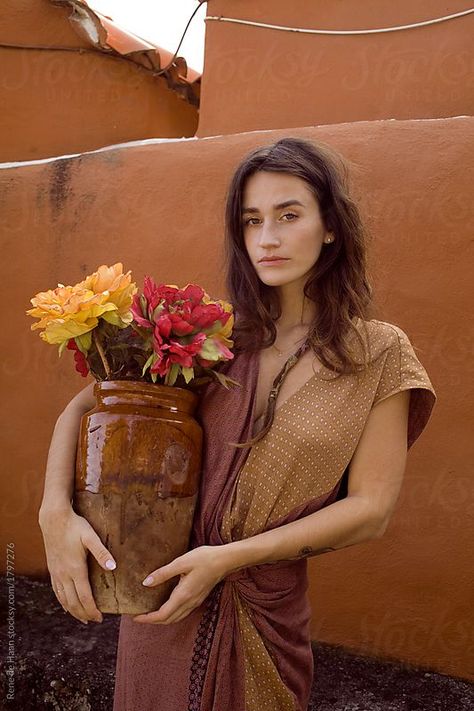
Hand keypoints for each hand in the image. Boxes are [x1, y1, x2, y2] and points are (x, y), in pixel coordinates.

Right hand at [39, 507, 115, 624]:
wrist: (53, 519)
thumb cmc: (75, 526)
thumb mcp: (90, 536)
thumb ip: (102, 552)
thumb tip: (113, 567)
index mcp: (75, 569)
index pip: (84, 596)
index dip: (92, 610)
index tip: (100, 618)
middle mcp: (64, 574)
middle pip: (73, 602)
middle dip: (84, 614)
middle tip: (94, 621)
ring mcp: (56, 573)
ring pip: (63, 599)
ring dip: (73, 611)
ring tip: (83, 618)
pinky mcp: (52, 569)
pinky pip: (56, 591)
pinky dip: (62, 602)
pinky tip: (66, 605)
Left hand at [132, 545, 229, 624]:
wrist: (226, 560)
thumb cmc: (204, 559)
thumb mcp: (182, 562)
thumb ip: (163, 573)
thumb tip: (146, 583)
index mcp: (183, 595)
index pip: (162, 615)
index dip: (147, 619)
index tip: (135, 617)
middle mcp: (189, 603)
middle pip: (168, 620)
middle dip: (152, 621)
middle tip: (138, 617)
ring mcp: (195, 602)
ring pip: (176, 618)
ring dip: (162, 619)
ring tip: (150, 613)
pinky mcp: (198, 598)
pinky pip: (182, 613)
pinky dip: (171, 614)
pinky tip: (167, 605)